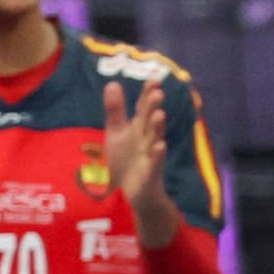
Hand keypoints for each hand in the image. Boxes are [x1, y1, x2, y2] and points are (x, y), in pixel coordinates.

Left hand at [98, 79, 180, 244]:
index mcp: (138, 129)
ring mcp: (151, 155)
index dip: (147, 95)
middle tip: (158, 93)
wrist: (134, 193)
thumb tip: (113, 83)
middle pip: (150, 121)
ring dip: (157, 128)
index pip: (143, 108)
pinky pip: (155, 162)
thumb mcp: (116, 133)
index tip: (153, 80)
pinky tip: (160, 146)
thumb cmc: (126, 160)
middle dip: (153, 108)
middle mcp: (147, 139)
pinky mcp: (151, 173)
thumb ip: (115, 110)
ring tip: (159, 115)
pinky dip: (158, 154)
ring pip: (155, 139)